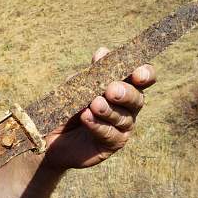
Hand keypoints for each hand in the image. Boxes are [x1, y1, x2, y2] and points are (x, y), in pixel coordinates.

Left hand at [45, 47, 155, 169]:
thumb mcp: (77, 85)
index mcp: (124, 87)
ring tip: (94, 104)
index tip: (138, 73)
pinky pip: (109, 134)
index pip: (144, 79)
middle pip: (137, 99)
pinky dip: (97, 125)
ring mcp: (122, 128)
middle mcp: (128, 108)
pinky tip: (86, 117)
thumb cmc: (68, 105)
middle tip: (111, 90)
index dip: (145, 74)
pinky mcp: (112, 145)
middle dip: (125, 93)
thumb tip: (103, 52)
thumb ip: (92, 72)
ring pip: (123, 118)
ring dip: (108, 110)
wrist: (51, 134)